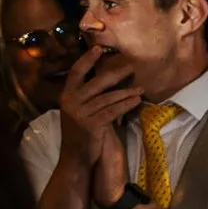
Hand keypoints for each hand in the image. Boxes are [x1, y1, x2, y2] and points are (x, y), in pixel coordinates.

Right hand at [58, 45, 138, 197]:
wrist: (75, 159)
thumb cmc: (80, 135)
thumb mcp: (78, 113)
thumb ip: (87, 99)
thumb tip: (104, 83)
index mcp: (66, 96)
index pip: (76, 73)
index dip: (87, 60)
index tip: (98, 49)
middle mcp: (71, 102)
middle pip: (96, 82)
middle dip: (115, 73)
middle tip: (131, 66)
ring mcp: (80, 113)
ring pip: (107, 98)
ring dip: (126, 92)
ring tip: (141, 89)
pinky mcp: (91, 125)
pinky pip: (112, 111)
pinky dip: (126, 106)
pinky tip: (136, 102)